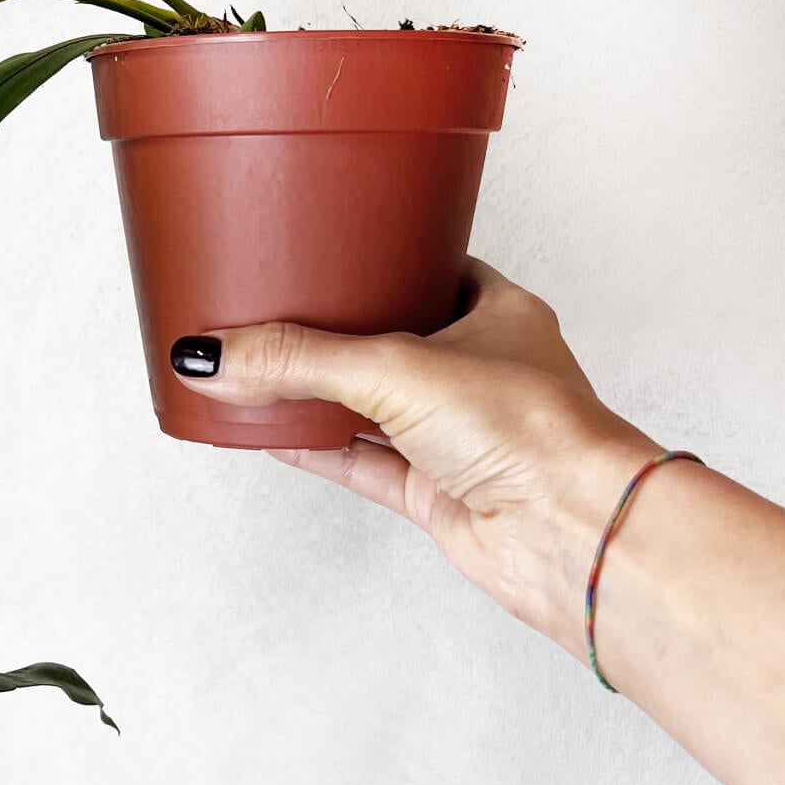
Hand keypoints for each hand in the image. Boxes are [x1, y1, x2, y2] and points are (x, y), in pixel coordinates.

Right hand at [170, 257, 660, 659]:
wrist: (569, 532)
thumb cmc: (535, 432)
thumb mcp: (397, 367)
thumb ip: (300, 360)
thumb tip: (216, 356)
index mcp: (496, 314)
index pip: (426, 270)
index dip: (375, 260)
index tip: (320, 252)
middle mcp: (480, 373)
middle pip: (388, 343)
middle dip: (333, 335)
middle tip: (274, 313)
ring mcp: (457, 436)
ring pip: (369, 408)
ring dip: (316, 397)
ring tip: (254, 373)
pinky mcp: (436, 492)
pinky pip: (361, 463)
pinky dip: (317, 450)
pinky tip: (273, 435)